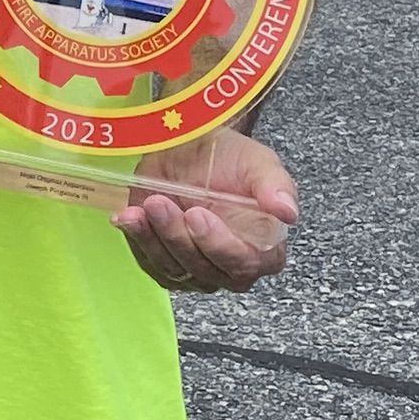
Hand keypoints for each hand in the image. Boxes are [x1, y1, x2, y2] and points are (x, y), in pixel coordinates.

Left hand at [113, 127, 298, 293]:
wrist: (191, 149)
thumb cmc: (229, 159)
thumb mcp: (259, 164)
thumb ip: (276, 188)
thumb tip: (288, 212)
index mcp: (264, 251)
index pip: (243, 264)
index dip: (219, 245)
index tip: (198, 215)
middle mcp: (231, 268)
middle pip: (203, 269)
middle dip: (178, 236)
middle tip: (161, 202)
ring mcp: (196, 270)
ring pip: (173, 268)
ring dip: (155, 236)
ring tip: (146, 203)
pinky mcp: (165, 265)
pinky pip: (149, 262)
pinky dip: (138, 238)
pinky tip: (130, 216)